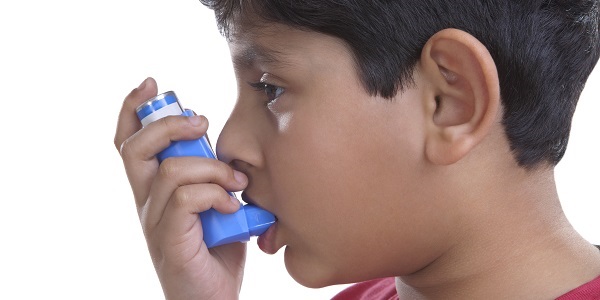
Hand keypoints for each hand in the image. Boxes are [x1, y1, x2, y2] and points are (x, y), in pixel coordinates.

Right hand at [114, 78, 247, 299]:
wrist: (211, 299)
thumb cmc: (216, 252)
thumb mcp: (216, 206)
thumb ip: (214, 180)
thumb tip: (233, 155)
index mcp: (153, 191)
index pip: (129, 143)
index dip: (133, 110)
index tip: (150, 84)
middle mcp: (146, 203)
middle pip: (136, 148)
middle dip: (169, 124)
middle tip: (201, 123)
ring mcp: (155, 221)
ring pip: (170, 170)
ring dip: (211, 167)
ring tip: (235, 182)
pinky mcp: (170, 239)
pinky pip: (186, 199)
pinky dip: (214, 194)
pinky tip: (232, 206)